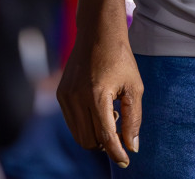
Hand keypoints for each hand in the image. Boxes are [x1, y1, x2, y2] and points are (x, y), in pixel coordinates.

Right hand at [58, 23, 142, 167]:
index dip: (117, 152)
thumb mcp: (134, 87)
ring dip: (96, 135)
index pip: (105, 136)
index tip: (126, 161)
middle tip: (120, 127)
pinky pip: (73, 123)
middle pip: (90, 141)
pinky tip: (99, 109)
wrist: (98, 34)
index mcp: (97, 95)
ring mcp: (65, 97)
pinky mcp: (60, 95)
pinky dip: (86, 125)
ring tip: (110, 115)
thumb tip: (132, 146)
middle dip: (106, 144)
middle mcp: (76, 98)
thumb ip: (133, 118)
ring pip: (79, 135)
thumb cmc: (121, 59)